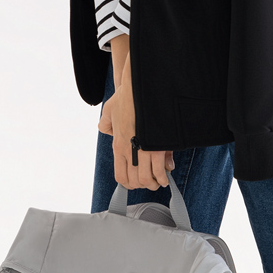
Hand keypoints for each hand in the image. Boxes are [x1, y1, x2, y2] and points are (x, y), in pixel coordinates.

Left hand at [98, 44, 173, 190]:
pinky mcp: (157, 147)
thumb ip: (106, 123)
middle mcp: (128, 151)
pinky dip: (164, 177)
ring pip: (147, 179)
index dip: (129, 184)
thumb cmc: (127, 97)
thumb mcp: (109, 110)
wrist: (141, 87)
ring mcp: (142, 150)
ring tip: (159, 180)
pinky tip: (166, 176)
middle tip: (150, 182)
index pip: (121, 176)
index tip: (136, 183)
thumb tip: (107, 130)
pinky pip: (160, 171)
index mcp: (118, 145)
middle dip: (143, 185)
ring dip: (154, 182)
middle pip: (135, 181)